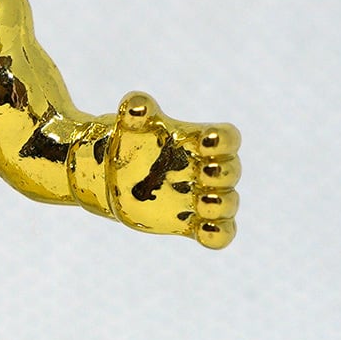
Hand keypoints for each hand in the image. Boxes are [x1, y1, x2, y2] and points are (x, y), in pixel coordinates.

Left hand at [107, 92, 240, 248]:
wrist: (109, 172)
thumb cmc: (128, 141)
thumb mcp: (129, 124)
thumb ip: (136, 111)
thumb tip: (135, 104)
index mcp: (199, 141)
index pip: (226, 138)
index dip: (222, 139)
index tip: (207, 140)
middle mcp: (206, 169)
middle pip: (231, 171)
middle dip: (220, 173)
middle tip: (203, 173)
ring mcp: (199, 197)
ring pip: (228, 203)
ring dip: (221, 204)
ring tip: (203, 202)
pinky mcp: (190, 223)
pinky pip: (218, 234)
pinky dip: (217, 235)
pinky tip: (203, 231)